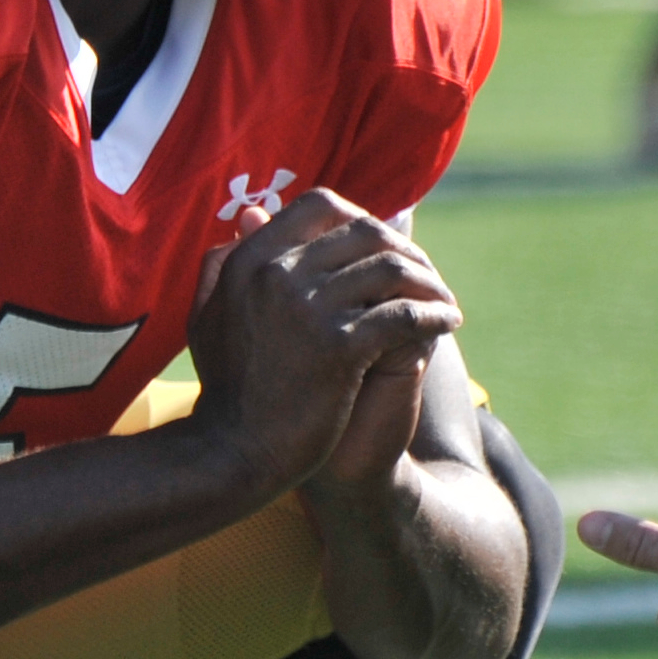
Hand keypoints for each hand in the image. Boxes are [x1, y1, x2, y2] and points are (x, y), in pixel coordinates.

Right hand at [186, 191, 461, 495]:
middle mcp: (277, 274)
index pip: (319, 205)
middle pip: (366, 231)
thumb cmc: (226, 388)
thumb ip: (224, 262)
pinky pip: (404, 315)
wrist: (232, 453)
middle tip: (426, 274)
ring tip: (444, 300)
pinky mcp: (339, 348)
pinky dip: (435, 315)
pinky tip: (449, 324)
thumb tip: (250, 216)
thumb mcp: (208, 314)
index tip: (382, 244)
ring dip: (429, 281)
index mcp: (249, 260)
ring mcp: (309, 309)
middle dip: (406, 248)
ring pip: (392, 269)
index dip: (360, 216)